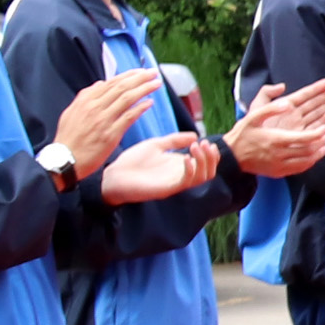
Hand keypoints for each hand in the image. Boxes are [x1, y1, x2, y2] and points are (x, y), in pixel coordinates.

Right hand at [54, 69, 165, 172]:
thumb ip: (85, 96)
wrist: (64, 160)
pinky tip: (149, 103)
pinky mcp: (110, 134)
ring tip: (156, 84)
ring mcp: (103, 121)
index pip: (111, 83)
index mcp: (85, 101)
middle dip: (140, 78)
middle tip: (153, 73)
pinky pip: (128, 117)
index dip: (128, 75)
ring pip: (127, 99)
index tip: (140, 71)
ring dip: (144, 89)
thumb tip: (100, 84)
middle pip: (121, 87)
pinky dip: (140, 108)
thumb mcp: (71, 112)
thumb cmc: (68, 138)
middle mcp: (95, 108)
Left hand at [98, 132, 220, 204]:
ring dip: (204, 161)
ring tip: (195, 147)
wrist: (113, 176)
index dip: (211, 154)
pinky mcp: (166, 189)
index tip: (205, 140)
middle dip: (211, 157)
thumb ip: (175, 141)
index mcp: (180, 166)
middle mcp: (181, 176)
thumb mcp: (156, 145)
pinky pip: (186, 182)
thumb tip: (195, 135)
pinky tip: (185, 157)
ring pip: (202, 178)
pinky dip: (190, 169)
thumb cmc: (132, 161)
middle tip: (203, 144)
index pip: (207, 164)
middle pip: (210, 172)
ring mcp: (175, 183)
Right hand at [220, 79, 324, 178]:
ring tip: (323, 142)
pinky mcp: (278, 172)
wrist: (231, 156)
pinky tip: (313, 154)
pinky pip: (299, 169)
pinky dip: (310, 161)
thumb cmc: (242, 134)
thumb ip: (271, 108)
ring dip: (318, 152)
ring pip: (307, 161)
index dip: (318, 134)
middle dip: (321, 141)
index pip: (305, 138)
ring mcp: (279, 165)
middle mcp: (279, 154)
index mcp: (276, 139)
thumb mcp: (253, 116)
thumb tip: (288, 102)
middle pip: (309, 150)